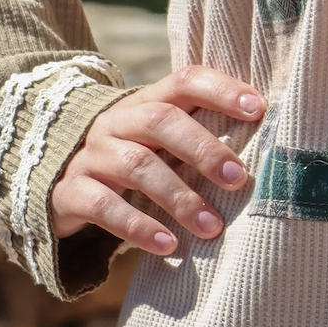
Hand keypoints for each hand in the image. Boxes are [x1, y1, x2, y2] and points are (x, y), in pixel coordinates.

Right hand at [50, 66, 264, 254]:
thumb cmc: (133, 162)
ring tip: (211, 227)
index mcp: (146, 103)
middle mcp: (117, 122)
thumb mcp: (160, 143)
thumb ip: (199, 136)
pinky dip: (138, 227)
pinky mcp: (71, 192)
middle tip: (239, 179)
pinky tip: (168, 245)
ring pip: (137, 166)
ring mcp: (91, 155)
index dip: (222, 89)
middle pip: (161, 121)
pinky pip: (103, 206)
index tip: (259, 108)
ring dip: (179, 197)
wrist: (59, 185)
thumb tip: (269, 148)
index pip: (185, 81)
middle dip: (204, 149)